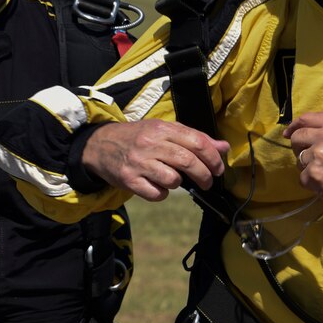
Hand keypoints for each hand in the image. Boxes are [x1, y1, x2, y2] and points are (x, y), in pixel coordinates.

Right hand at [82, 120, 229, 201]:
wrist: (99, 145)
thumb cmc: (136, 138)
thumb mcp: (163, 131)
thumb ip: (193, 138)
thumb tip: (223, 148)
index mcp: (161, 128)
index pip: (197, 142)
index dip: (213, 158)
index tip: (218, 169)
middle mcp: (150, 144)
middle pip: (188, 162)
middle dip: (204, 175)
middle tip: (207, 182)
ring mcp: (138, 163)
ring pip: (173, 179)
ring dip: (179, 183)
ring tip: (173, 179)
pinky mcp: (128, 180)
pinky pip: (156, 194)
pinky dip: (162, 194)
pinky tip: (157, 186)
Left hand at [284, 112, 322, 222]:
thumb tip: (317, 128)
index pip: (305, 119)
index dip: (294, 126)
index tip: (289, 133)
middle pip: (297, 139)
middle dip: (300, 149)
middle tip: (313, 159)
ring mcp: (317, 156)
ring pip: (299, 160)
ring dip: (308, 168)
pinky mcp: (313, 175)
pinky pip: (302, 178)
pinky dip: (311, 183)